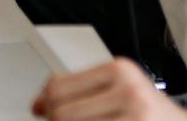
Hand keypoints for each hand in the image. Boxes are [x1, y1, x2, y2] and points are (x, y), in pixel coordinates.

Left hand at [32, 59, 179, 118]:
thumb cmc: (150, 112)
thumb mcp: (118, 88)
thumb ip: (78, 89)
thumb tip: (36, 105)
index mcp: (119, 70)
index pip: (59, 86)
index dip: (44, 103)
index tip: (40, 111)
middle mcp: (128, 90)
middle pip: (62, 113)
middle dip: (56, 120)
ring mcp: (135, 116)